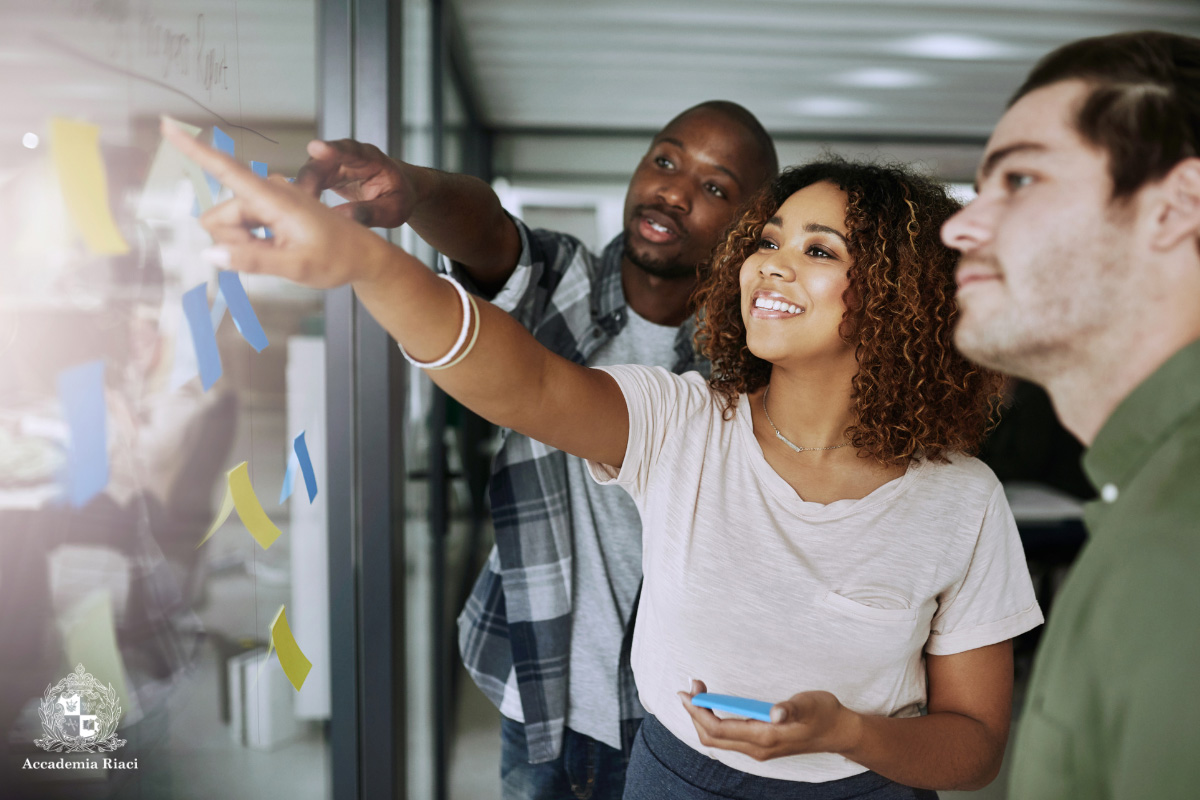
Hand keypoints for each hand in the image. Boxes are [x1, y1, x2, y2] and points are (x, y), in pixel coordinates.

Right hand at [161, 119, 393, 287]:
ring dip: (244, 244)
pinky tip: (277, 248)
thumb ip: (252, 260)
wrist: (363, 256)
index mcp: (275, 199)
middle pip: (219, 216)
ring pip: (228, 224)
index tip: (167, 125)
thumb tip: (211, 255)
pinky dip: (251, 242)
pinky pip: (241, 226)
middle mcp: (268, 192)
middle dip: (233, 241)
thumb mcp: (296, 267)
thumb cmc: (337, 259)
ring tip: (280, 252)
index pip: (226, 169)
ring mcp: (268, 199)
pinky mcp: (270, 208)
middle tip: (273, 254)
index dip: (194, 149)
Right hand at [293, 139, 414, 228]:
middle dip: (309, 179)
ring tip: (301, 211)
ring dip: (302, 190)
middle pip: (322, 161)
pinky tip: (303, 211)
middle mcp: (349, 156)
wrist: (399, 190)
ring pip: (311, 172)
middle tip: (304, 200)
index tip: (316, 148)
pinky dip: (305, 196)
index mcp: (372, 158)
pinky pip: (310, 183)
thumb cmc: (399, 196)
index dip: (333, 149)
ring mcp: (335, 164)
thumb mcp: (394, 209)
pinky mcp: (326, 176)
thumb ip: (371, 213)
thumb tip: (341, 218)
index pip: (351, 150)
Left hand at [678, 680, 858, 761]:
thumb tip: (776, 712)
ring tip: (698, 692)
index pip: (719, 729)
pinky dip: (713, 722)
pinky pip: (727, 737)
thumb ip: (792, 709)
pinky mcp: (760, 745)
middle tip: (690, 687)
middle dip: (695, 713)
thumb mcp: (810, 705)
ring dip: (703, 717)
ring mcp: (758, 749)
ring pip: (718, 739)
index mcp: (765, 737)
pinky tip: (713, 706)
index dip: (699, 711)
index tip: (687, 691)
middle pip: (712, 737)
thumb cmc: (824, 714)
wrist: (838, 732)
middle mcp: (757, 748)